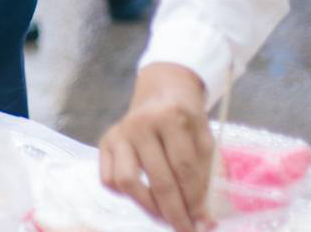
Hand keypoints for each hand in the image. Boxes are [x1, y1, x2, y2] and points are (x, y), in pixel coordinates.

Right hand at [98, 63, 215, 231]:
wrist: (162, 92)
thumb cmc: (186, 120)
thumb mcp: (203, 139)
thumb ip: (205, 176)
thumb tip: (203, 218)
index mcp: (170, 117)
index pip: (184, 169)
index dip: (196, 200)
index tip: (204, 221)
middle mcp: (140, 124)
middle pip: (158, 180)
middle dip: (175, 212)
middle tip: (186, 228)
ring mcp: (119, 133)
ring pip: (127, 181)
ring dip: (148, 206)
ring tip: (164, 216)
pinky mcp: (105, 141)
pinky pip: (109, 178)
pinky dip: (125, 194)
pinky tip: (144, 195)